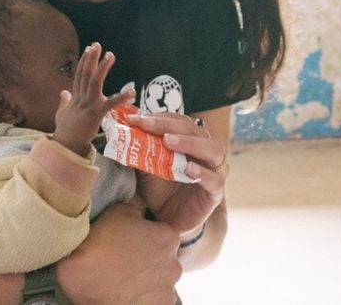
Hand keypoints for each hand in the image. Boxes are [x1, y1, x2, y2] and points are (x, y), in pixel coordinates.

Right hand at [53, 43, 134, 155]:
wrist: (65, 146)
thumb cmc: (65, 131)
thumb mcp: (61, 114)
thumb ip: (63, 102)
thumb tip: (63, 92)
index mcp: (75, 97)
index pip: (80, 75)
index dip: (85, 61)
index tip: (89, 49)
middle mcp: (81, 98)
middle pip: (85, 74)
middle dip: (91, 59)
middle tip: (97, 45)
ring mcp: (88, 105)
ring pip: (94, 82)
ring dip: (102, 68)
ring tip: (110, 55)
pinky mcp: (96, 114)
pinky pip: (110, 103)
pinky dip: (121, 97)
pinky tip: (131, 90)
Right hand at [56, 203, 180, 304]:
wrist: (81, 281)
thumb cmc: (97, 247)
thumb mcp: (116, 212)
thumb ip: (136, 206)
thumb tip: (141, 201)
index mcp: (168, 236)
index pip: (160, 234)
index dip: (142, 238)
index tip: (127, 243)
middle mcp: (175, 263)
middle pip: (162, 258)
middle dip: (146, 260)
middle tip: (123, 262)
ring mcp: (168, 290)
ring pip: (159, 281)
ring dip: (145, 281)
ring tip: (121, 280)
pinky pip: (154, 301)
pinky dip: (142, 299)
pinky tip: (125, 295)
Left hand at [128, 112, 227, 236]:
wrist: (167, 222)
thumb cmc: (160, 190)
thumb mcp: (146, 168)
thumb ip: (141, 149)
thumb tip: (124, 128)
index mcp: (190, 140)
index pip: (179, 121)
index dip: (159, 118)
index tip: (136, 118)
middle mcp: (206, 151)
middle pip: (195, 130)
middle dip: (170, 125)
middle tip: (148, 124)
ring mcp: (214, 170)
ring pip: (213, 150)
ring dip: (190, 142)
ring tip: (168, 140)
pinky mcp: (216, 192)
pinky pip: (215, 180)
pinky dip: (203, 173)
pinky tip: (189, 169)